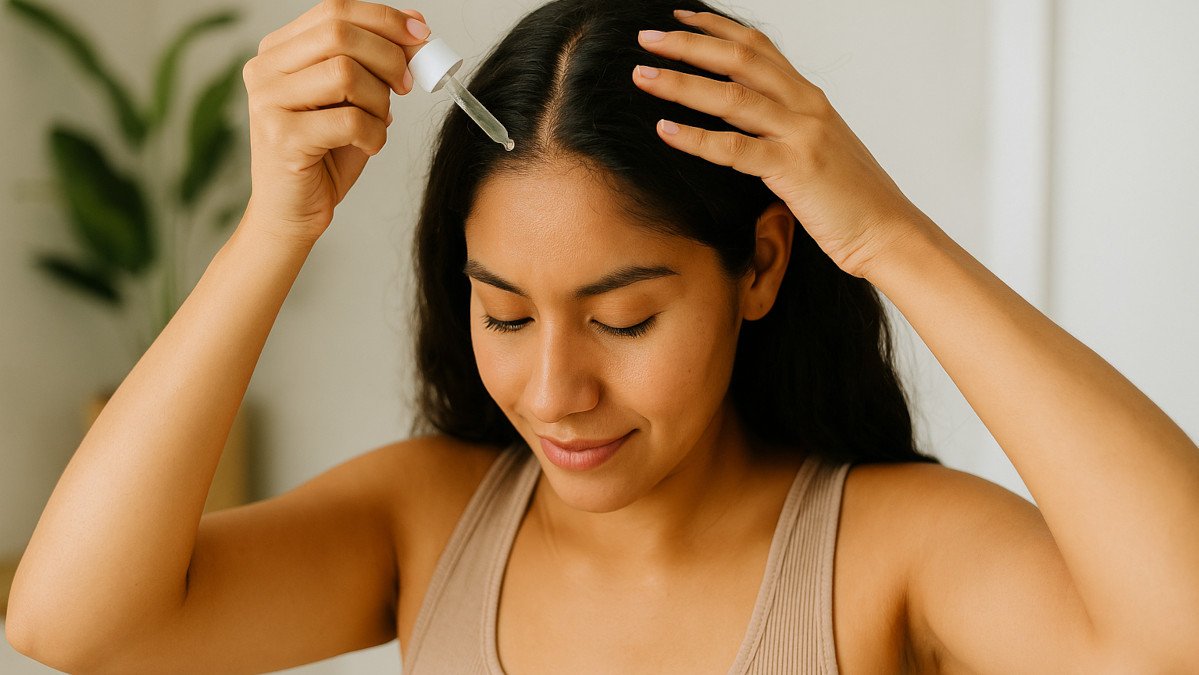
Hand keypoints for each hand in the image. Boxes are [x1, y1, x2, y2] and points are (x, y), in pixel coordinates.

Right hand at [240, 1, 431, 246]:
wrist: (292, 212)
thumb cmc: (323, 156)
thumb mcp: (353, 99)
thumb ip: (375, 61)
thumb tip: (416, 25)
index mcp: (278, 51)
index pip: (334, 11)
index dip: (384, 19)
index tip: (421, 35)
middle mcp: (264, 69)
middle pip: (339, 33)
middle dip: (388, 56)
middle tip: (407, 84)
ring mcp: (268, 102)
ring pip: (345, 73)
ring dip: (379, 101)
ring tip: (377, 123)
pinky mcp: (282, 137)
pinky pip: (349, 120)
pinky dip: (374, 134)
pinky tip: (368, 145)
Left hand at [633, 10, 933, 278]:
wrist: (889, 232)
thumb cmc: (851, 200)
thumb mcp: (817, 151)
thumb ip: (784, 131)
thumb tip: (746, 128)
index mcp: (809, 99)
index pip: (758, 48)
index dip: (716, 29)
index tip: (680, 19)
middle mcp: (805, 106)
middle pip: (739, 59)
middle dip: (688, 44)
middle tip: (646, 38)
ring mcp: (801, 133)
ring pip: (730, 96)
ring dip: (681, 82)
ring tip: (642, 75)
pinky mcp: (794, 168)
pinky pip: (733, 148)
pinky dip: (695, 137)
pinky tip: (665, 129)